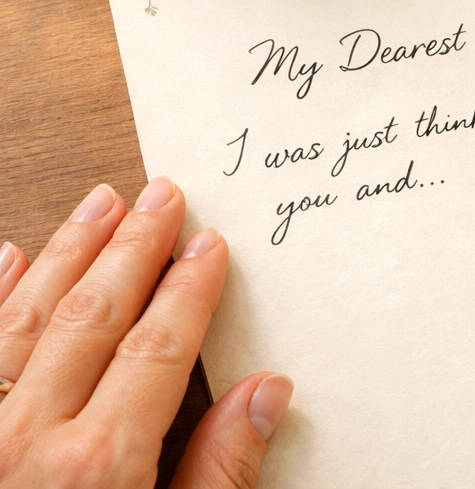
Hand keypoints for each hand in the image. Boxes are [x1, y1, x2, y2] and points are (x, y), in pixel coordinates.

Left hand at [0, 178, 291, 488]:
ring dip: (66, 251)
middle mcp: (27, 439)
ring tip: (100, 201)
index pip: (158, 346)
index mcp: (95, 468)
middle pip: (93, 315)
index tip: (210, 242)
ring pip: (25, 317)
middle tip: (161, 193)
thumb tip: (269, 392)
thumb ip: (220, 475)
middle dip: (133, 246)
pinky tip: (6, 258)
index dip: (190, 287)